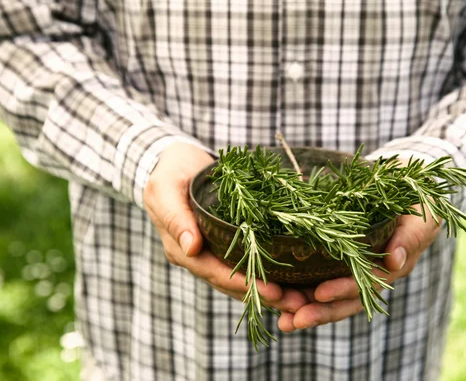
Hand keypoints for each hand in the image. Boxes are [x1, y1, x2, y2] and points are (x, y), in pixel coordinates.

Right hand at [143, 142, 307, 312]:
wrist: (173, 162)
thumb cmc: (169, 172)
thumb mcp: (166, 189)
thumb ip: (176, 218)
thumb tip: (192, 248)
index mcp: (180, 248)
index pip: (214, 272)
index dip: (243, 283)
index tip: (273, 291)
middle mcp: (195, 257)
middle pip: (230, 283)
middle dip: (262, 294)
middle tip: (295, 302)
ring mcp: (208, 253)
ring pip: (238, 280)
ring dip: (267, 292)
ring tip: (299, 300)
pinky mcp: (221, 245)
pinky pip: (243, 265)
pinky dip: (264, 276)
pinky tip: (289, 283)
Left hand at [277, 210, 440, 331]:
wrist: (404, 188)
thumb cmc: (417, 204)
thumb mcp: (420, 217)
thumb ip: (410, 237)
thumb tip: (394, 261)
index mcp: (387, 269)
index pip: (364, 286)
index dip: (343, 291)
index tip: (321, 293)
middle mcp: (366, 274)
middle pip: (341, 300)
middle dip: (317, 311)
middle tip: (293, 321)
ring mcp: (348, 268)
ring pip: (325, 293)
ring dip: (303, 306)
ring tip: (280, 319)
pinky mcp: (333, 257)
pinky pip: (313, 276)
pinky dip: (296, 286)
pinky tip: (273, 291)